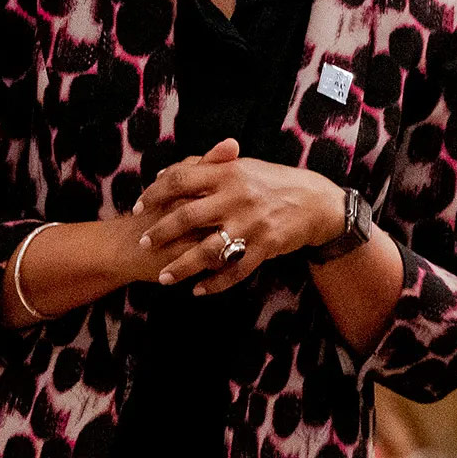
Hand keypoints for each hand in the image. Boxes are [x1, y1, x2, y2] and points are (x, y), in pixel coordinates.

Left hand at [133, 139, 343, 294]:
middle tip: (144, 243)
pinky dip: (214, 283)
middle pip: (187, 216)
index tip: (140, 207)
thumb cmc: (275, 182)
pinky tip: (198, 290)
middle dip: (161, 232)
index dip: (155, 193)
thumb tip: (167, 174)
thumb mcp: (244, 167)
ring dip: (182, 266)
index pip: (181, 179)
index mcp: (228, 173)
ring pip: (207, 250)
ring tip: (164, 278)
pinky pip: (234, 271)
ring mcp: (250, 224)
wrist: (317, 202)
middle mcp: (236, 197)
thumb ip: (207, 168)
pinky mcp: (264, 247)